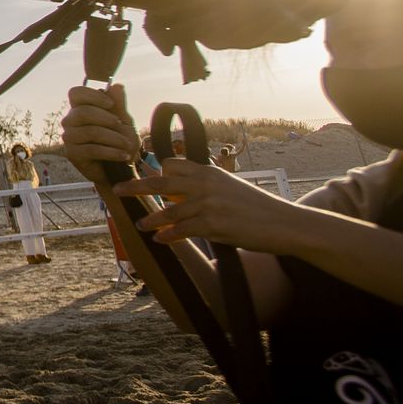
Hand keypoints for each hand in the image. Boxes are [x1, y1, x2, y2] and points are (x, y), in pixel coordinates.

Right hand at [60, 84, 139, 190]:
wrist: (119, 168)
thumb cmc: (119, 141)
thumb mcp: (124, 121)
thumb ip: (119, 104)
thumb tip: (117, 86)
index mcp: (80, 108)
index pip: (76, 93)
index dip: (92, 95)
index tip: (111, 104)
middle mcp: (70, 121)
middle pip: (83, 112)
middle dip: (107, 119)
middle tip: (122, 126)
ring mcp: (69, 137)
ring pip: (90, 132)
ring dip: (113, 138)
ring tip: (127, 145)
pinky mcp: (72, 153)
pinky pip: (92, 149)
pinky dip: (111, 152)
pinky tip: (124, 155)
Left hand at [115, 159, 306, 253]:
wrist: (285, 224)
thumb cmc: (256, 208)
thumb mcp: (230, 188)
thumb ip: (204, 187)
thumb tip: (178, 194)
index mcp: (209, 172)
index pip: (173, 164)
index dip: (155, 171)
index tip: (138, 174)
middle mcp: (207, 184)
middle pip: (162, 182)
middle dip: (136, 186)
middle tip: (117, 190)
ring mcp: (210, 204)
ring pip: (170, 210)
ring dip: (152, 219)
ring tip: (140, 224)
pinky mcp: (215, 224)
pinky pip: (183, 230)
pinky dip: (169, 235)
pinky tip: (159, 239)